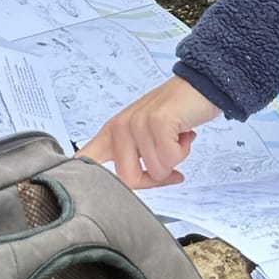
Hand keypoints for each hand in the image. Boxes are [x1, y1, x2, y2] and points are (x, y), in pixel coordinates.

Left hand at [78, 77, 220, 188]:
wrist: (199, 86)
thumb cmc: (174, 113)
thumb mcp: (144, 135)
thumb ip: (131, 158)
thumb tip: (126, 185)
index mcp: (113, 131)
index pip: (85, 158)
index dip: (80, 179)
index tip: (79, 192)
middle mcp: (121, 127)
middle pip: (128, 180)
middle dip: (155, 177)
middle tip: (168, 159)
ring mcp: (137, 123)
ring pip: (156, 171)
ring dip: (174, 159)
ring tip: (177, 137)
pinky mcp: (157, 123)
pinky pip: (171, 159)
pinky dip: (183, 151)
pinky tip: (184, 133)